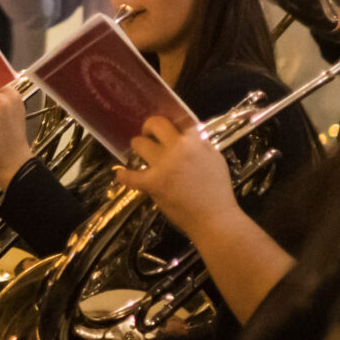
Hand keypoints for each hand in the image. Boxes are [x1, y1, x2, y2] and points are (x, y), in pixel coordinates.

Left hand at [107, 117, 238, 235]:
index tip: (166, 130)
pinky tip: (121, 174)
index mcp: (195, 141)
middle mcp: (178, 148)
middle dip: (149, 128)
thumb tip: (187, 136)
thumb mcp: (215, 159)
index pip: (179, 120)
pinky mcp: (153, 183)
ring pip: (139, 144)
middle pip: (155, 124)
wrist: (214, 219)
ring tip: (140, 153)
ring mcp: (163, 165)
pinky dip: (123, 175)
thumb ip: (200, 145)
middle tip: (149, 135)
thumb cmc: (218, 191)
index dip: (171, 125)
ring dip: (137, 147)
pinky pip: (130, 176)